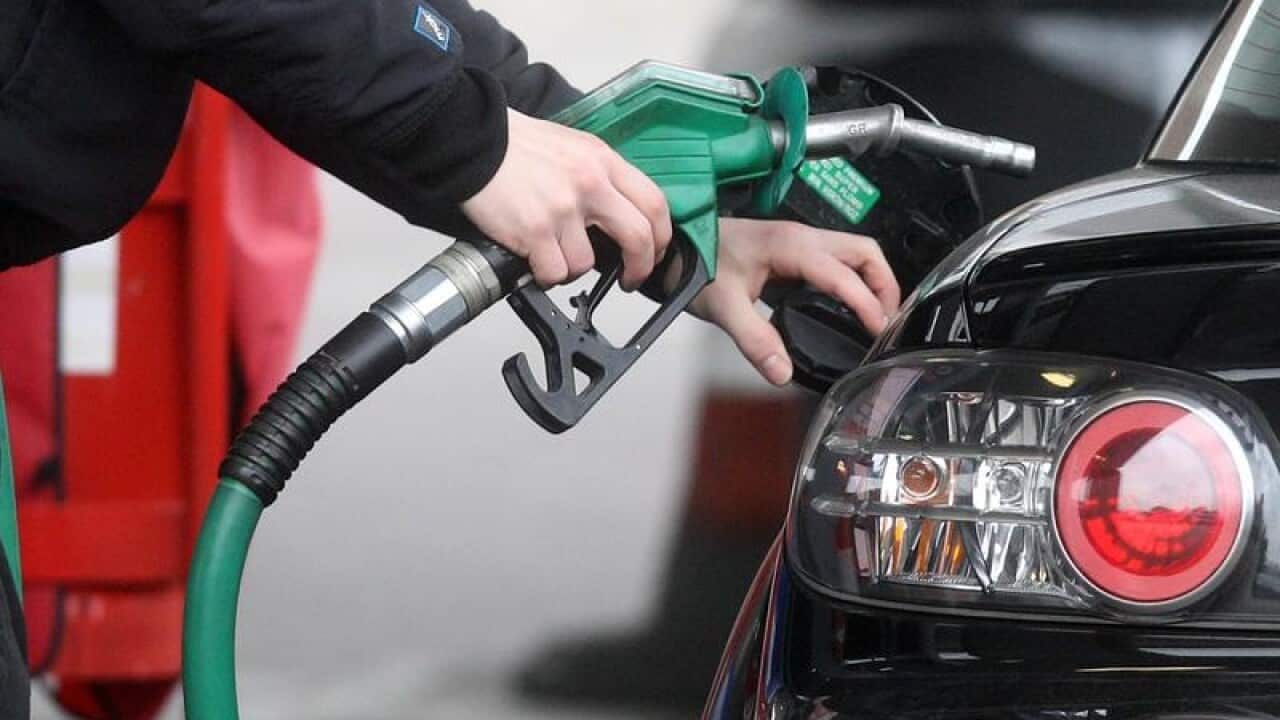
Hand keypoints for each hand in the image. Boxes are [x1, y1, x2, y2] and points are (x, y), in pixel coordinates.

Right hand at [462, 109, 672, 289]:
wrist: (474, 141)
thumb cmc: (517, 146)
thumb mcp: (573, 147)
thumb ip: (600, 176)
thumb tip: (619, 215)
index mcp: (603, 161)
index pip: (654, 203)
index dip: (661, 237)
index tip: (653, 252)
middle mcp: (590, 183)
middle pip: (639, 237)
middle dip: (640, 267)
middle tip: (630, 278)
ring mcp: (563, 208)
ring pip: (588, 263)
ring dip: (572, 268)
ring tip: (554, 255)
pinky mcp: (535, 230)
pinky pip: (554, 272)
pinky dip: (545, 274)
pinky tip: (535, 259)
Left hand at [691, 218, 899, 385]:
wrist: (677, 246)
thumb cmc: (697, 264)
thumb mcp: (723, 307)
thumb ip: (755, 341)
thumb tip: (782, 372)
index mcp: (790, 246)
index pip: (843, 275)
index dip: (866, 303)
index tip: (878, 331)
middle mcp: (801, 238)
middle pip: (864, 252)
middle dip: (884, 286)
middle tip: (887, 323)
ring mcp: (800, 241)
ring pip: (855, 252)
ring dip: (873, 281)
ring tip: (876, 317)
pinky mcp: (794, 250)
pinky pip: (839, 259)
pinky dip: (855, 280)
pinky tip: (848, 306)